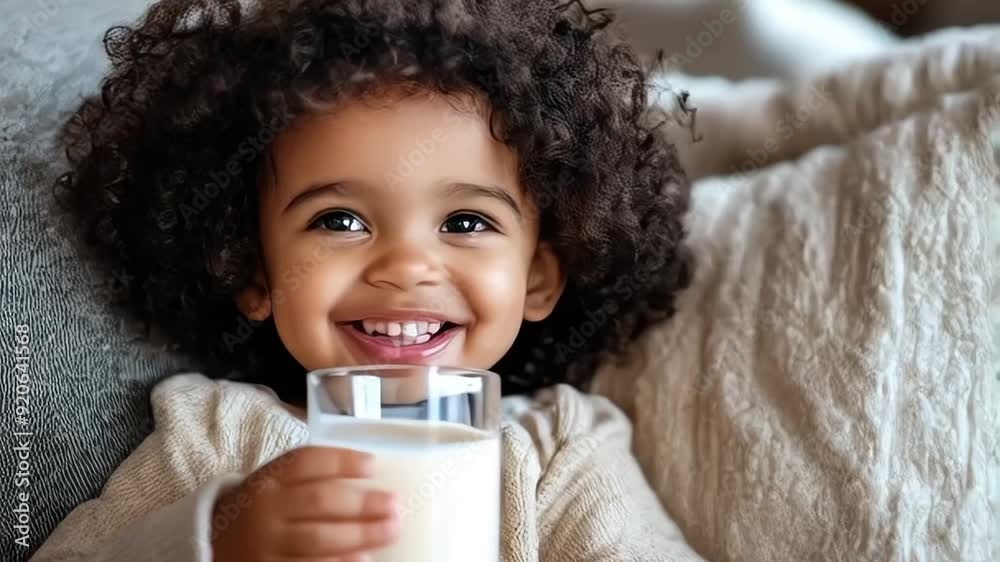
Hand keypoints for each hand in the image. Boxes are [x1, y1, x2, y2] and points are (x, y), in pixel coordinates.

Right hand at [212, 446, 399, 561]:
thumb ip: (309, 476)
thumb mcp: (273, 483)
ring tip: (390, 530)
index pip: (306, 462)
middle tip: (395, 504)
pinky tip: (363, 560)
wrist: (213, 545)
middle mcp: (266, 510)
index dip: (341, 461)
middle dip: (361, 504)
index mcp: (268, 479)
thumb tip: (369, 471)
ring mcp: (267, 544)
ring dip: (359, 535)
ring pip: (317, 539)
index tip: (373, 465)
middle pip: (319, 502)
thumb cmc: (260, 509)